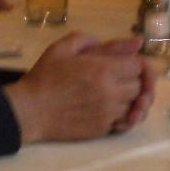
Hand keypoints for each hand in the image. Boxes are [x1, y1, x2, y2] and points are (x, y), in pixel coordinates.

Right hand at [3, 32, 153, 143]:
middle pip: (140, 86)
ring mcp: (108, 113)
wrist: (29, 111)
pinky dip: (123, 116)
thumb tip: (133, 42)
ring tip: (115, 94)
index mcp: (103, 70)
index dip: (138, 64)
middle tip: (120, 78)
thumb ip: (94, 41)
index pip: (140, 66)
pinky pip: (124, 122)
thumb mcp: (62, 49)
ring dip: (129, 99)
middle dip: (134, 81)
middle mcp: (111, 92)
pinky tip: (113, 111)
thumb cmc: (44, 77)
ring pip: (134, 105)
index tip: (130, 64)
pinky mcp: (102, 129)